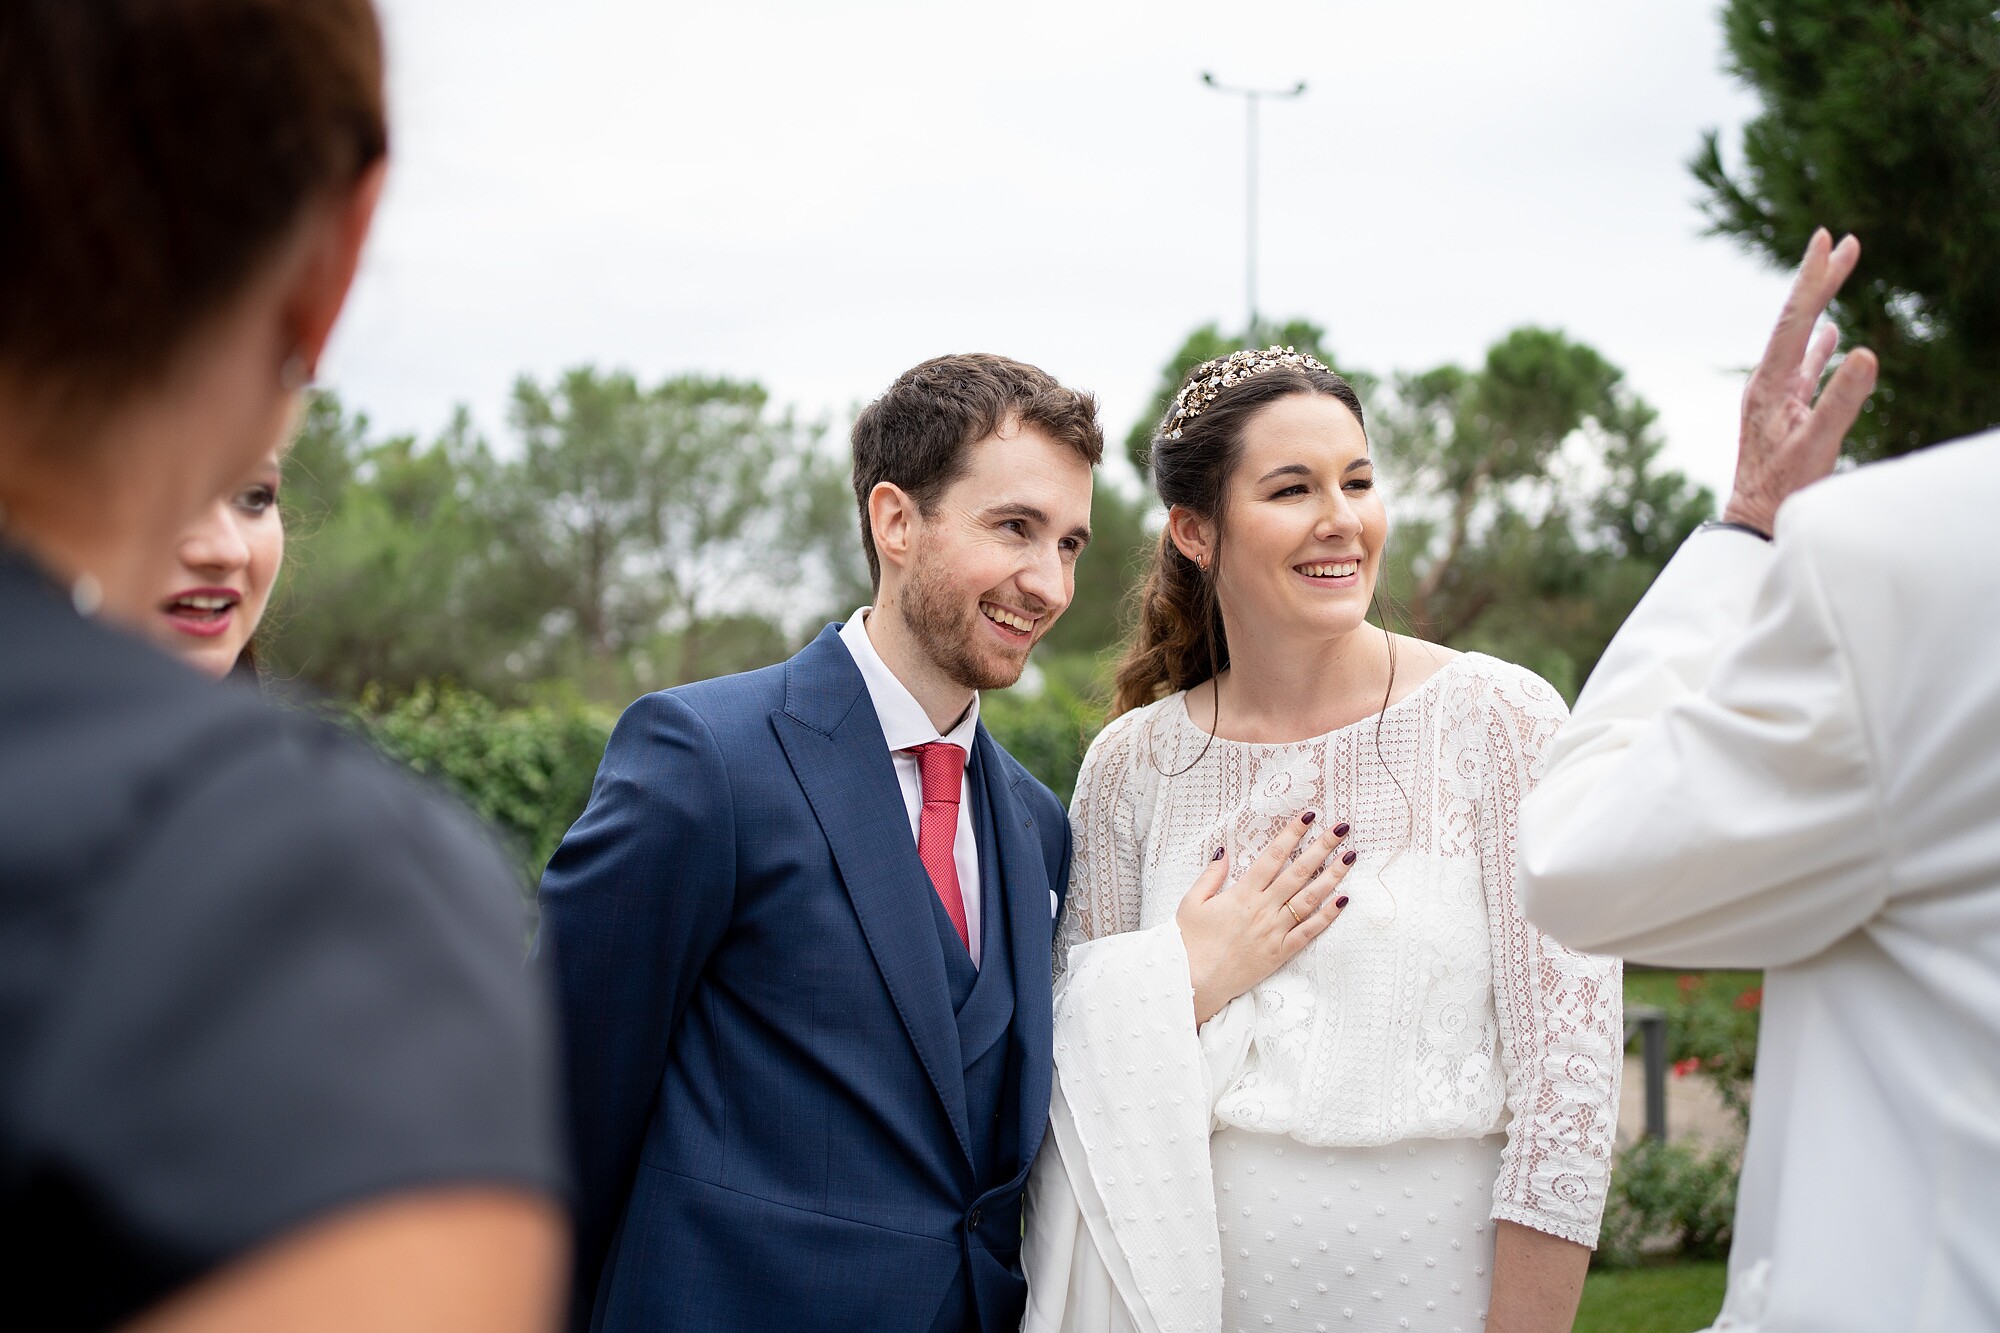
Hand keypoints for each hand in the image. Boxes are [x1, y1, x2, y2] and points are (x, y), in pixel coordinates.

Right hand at [1176, 812, 1356, 1025]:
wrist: (1194, 981)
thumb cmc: (1189, 942)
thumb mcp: (1191, 902)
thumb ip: (1210, 876)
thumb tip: (1224, 851)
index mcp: (1241, 894)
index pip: (1272, 857)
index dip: (1292, 835)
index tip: (1308, 817)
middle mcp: (1263, 909)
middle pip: (1298, 872)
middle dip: (1321, 848)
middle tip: (1341, 829)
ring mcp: (1274, 931)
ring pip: (1309, 899)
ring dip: (1332, 876)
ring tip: (1350, 858)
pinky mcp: (1280, 952)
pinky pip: (1309, 932)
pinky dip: (1327, 916)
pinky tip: (1343, 900)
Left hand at [1726, 228, 1879, 535]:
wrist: (1754, 520)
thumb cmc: (1783, 488)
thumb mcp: (1816, 445)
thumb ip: (1840, 401)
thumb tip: (1866, 352)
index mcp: (1769, 383)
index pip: (1794, 319)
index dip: (1812, 278)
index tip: (1825, 239)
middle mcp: (1767, 382)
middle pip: (1796, 320)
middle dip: (1819, 279)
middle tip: (1840, 239)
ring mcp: (1775, 396)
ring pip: (1801, 339)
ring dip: (1821, 305)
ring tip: (1836, 271)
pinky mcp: (1784, 411)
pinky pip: (1805, 368)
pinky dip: (1819, 347)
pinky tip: (1831, 334)